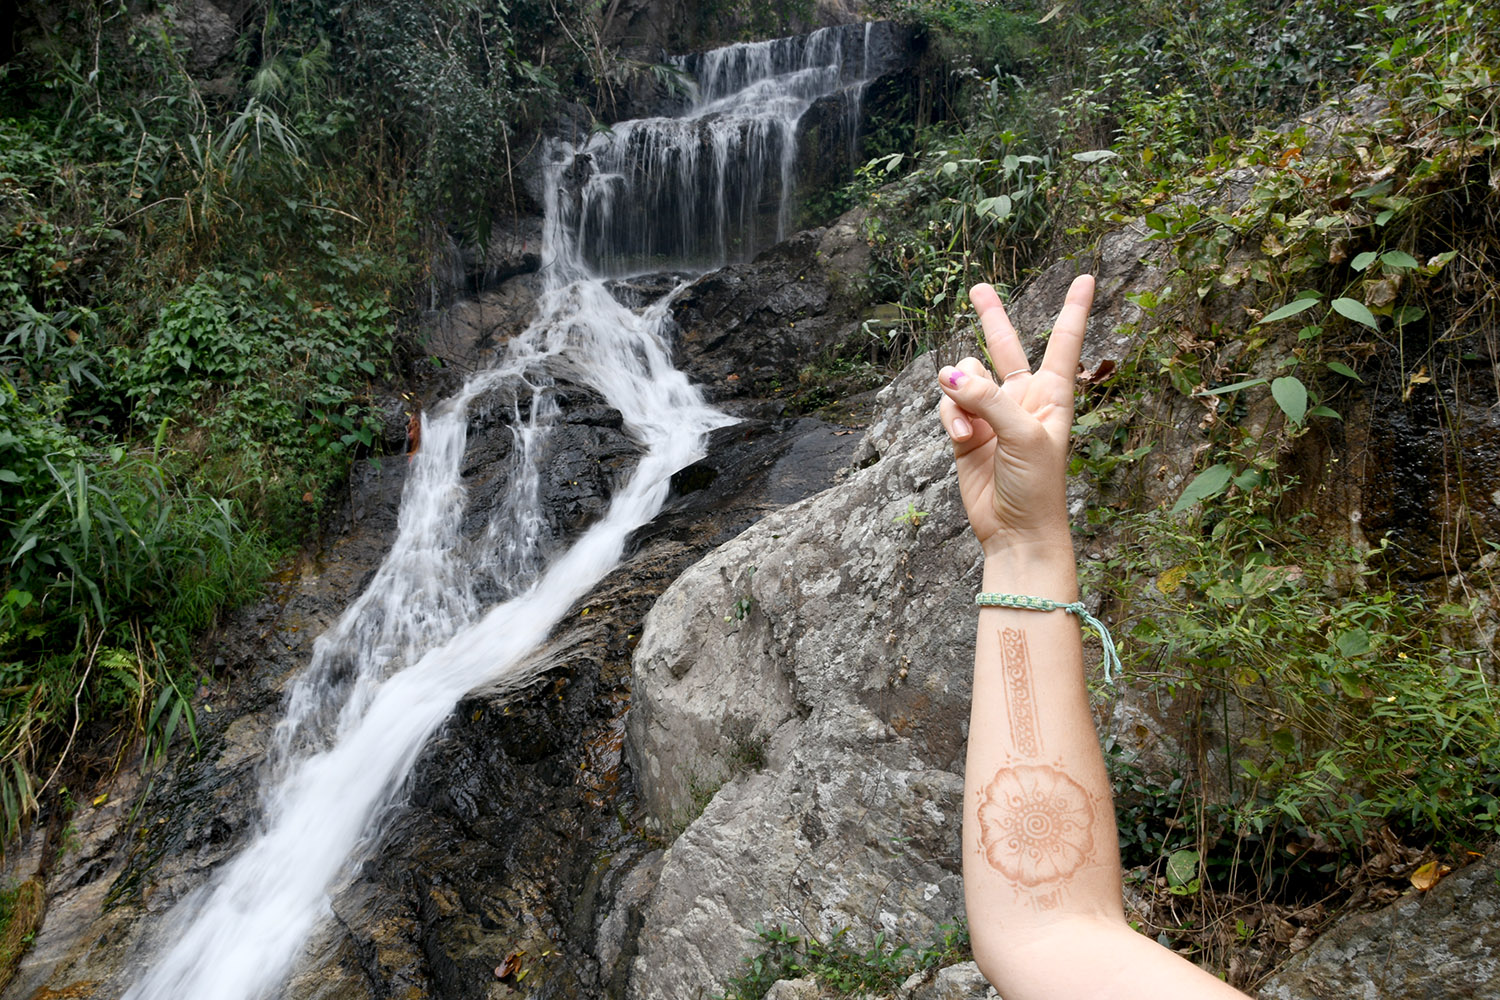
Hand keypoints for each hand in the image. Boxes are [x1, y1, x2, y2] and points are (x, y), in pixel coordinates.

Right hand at [937, 275, 1094, 558]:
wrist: (1016, 531)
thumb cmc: (1037, 486)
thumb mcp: (1021, 436)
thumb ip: (987, 399)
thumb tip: (948, 374)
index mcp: (1052, 394)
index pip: (1064, 341)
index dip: (1074, 309)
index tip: (1087, 277)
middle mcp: (1022, 399)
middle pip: (1005, 347)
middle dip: (992, 318)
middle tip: (979, 288)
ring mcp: (992, 415)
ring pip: (966, 378)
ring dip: (960, 394)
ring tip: (967, 426)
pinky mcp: (966, 432)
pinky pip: (949, 405)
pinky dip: (949, 416)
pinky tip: (960, 436)